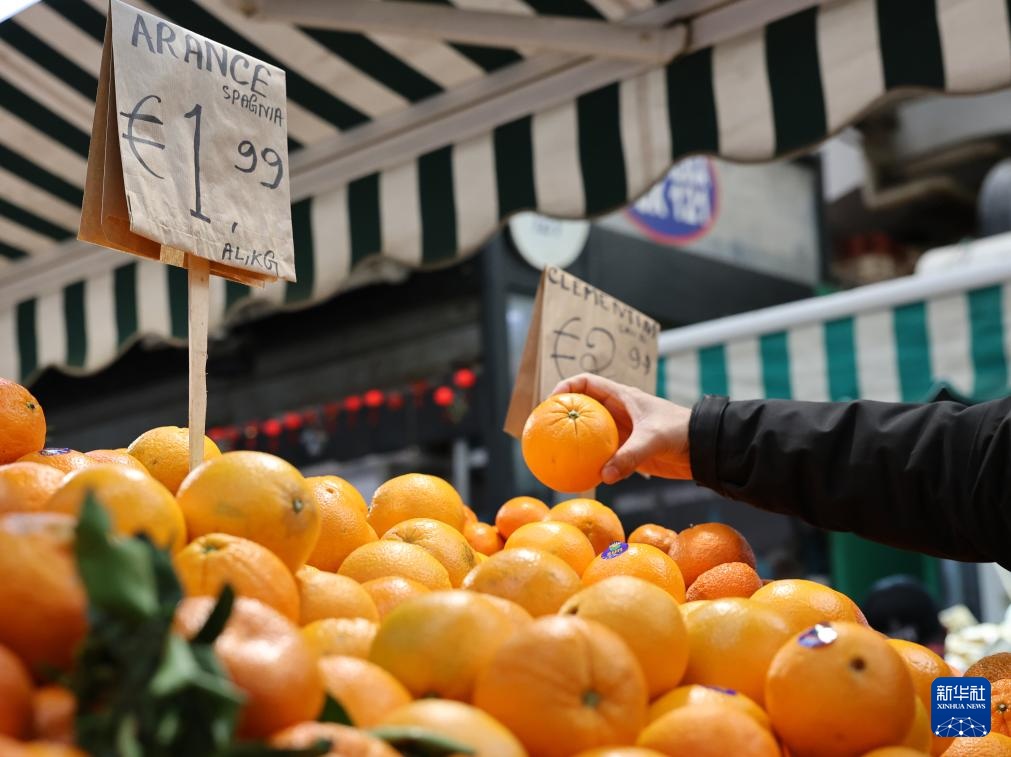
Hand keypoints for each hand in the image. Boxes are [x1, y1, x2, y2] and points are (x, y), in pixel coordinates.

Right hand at [551, 373, 692, 483]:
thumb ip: (629, 455)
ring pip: (590, 435)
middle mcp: (618, 413)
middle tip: (543, 430)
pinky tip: (579, 477)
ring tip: (553, 455)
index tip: (551, 402)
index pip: (587, 382)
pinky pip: (602, 457)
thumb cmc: (681, 432)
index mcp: (622, 397)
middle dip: (562, 416)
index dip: (566, 386)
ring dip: (574, 442)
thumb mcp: (654, 439)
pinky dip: (590, 464)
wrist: (704, 448)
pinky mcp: (628, 452)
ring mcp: (621, 433)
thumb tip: (605, 475)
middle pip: (582, 408)